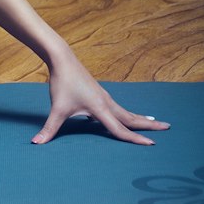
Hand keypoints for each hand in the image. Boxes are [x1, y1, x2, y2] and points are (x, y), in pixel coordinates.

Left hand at [33, 49, 170, 145]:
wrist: (62, 58)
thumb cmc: (61, 83)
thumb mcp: (56, 109)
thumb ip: (49, 129)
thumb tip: (36, 144)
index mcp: (100, 109)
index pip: (120, 129)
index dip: (135, 139)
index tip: (152, 145)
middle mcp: (106, 102)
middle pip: (131, 118)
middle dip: (149, 125)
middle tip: (168, 127)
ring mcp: (104, 96)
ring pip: (126, 111)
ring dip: (140, 118)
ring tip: (154, 122)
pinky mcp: (99, 92)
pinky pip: (118, 106)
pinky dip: (128, 112)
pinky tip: (127, 115)